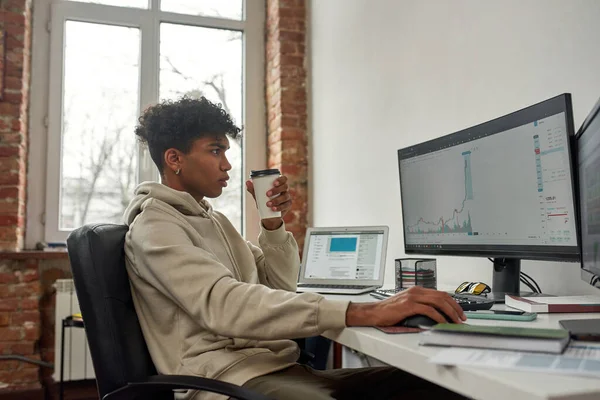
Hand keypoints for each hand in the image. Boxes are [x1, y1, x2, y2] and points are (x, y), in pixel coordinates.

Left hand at [246, 175, 292, 228]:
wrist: (268, 215)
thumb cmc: (263, 201)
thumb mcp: (258, 196)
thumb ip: (253, 189)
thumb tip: (247, 182)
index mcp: (279, 184)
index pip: (283, 179)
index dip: (280, 180)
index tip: (274, 183)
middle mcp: (285, 190)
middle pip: (285, 187)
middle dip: (276, 190)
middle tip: (267, 194)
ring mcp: (287, 197)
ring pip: (285, 196)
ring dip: (277, 200)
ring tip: (268, 204)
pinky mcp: (288, 205)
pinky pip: (286, 205)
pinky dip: (279, 207)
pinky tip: (273, 209)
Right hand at [345, 286, 465, 326]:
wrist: (373, 312)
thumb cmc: (388, 311)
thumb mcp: (407, 305)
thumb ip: (420, 306)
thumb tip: (436, 314)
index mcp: (417, 290)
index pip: (440, 293)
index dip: (452, 302)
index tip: (459, 311)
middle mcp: (416, 291)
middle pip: (442, 296)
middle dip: (455, 307)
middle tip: (462, 317)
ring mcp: (412, 297)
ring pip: (438, 301)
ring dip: (450, 312)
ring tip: (455, 321)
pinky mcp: (409, 305)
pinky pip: (429, 310)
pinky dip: (438, 317)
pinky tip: (442, 323)